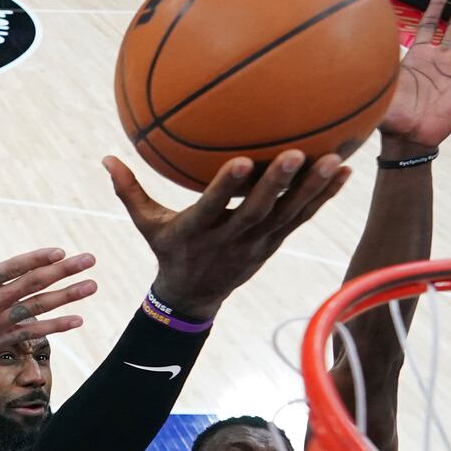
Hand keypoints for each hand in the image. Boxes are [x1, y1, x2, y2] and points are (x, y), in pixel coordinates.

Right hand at [0, 215, 96, 371]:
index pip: (12, 267)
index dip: (37, 259)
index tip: (60, 251)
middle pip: (34, 284)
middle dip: (65, 271)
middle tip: (89, 259)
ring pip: (39, 308)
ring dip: (68, 297)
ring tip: (92, 286)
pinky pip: (33, 334)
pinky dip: (56, 327)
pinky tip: (78, 320)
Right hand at [104, 151, 348, 318]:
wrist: (194, 297)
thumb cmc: (170, 251)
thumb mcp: (147, 225)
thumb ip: (130, 192)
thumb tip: (106, 158)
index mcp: (197, 232)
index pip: (212, 208)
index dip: (226, 188)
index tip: (240, 161)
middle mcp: (230, 240)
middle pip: (258, 212)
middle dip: (277, 184)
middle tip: (298, 153)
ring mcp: (257, 244)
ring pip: (287, 216)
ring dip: (312, 190)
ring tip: (335, 160)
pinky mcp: (274, 244)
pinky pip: (302, 219)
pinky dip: (323, 198)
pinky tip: (344, 172)